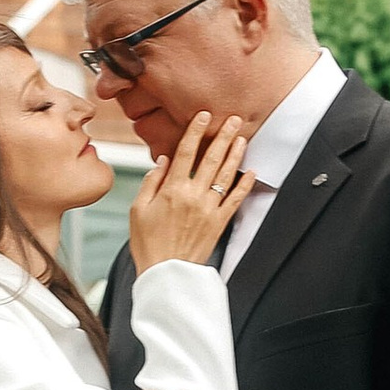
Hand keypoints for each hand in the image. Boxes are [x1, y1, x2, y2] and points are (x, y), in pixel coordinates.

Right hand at [127, 110, 251, 270]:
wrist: (166, 274)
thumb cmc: (148, 243)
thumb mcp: (137, 210)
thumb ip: (151, 182)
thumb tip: (163, 161)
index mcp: (172, 190)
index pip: (186, 152)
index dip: (196, 131)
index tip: (203, 116)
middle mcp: (193, 195)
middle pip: (211, 158)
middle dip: (223, 136)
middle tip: (233, 119)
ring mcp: (209, 209)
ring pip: (226, 175)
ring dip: (235, 154)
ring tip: (242, 138)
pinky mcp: (219, 223)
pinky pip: (235, 199)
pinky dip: (245, 184)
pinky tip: (251, 171)